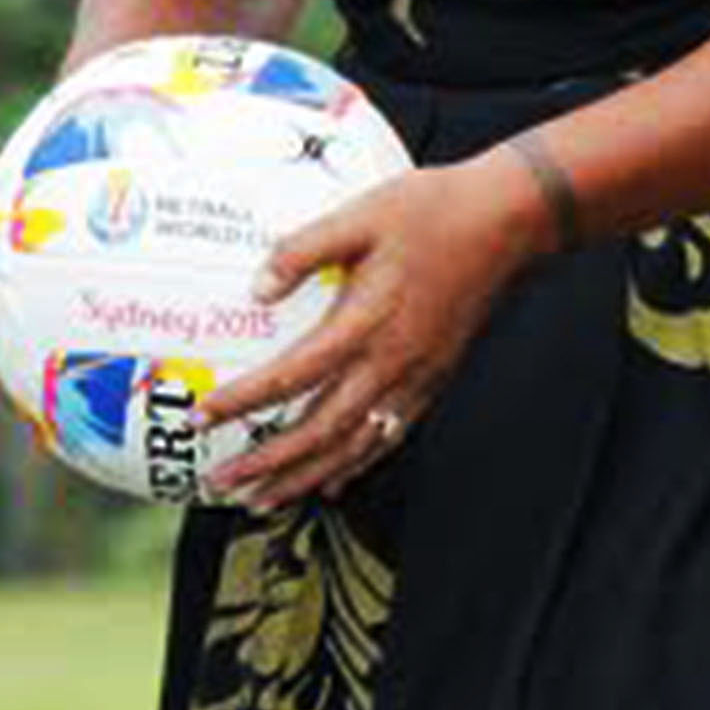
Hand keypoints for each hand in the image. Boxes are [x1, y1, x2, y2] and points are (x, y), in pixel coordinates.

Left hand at [200, 158, 549, 511]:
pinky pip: (388, 437)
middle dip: (267, 463)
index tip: (201, 414)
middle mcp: (391, 363)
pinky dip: (355, 466)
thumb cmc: (433, 210)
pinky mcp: (433, 380)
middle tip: (221, 482)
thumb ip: (303, 250)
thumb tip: (257, 289)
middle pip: (320, 431)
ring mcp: (415, 378)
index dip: (243, 400)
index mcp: (367, 322)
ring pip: (353, 447)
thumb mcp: (360, 214)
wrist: (508, 222)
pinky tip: (331, 481)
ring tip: (262, 499)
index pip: (292, 375)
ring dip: (304, 479)